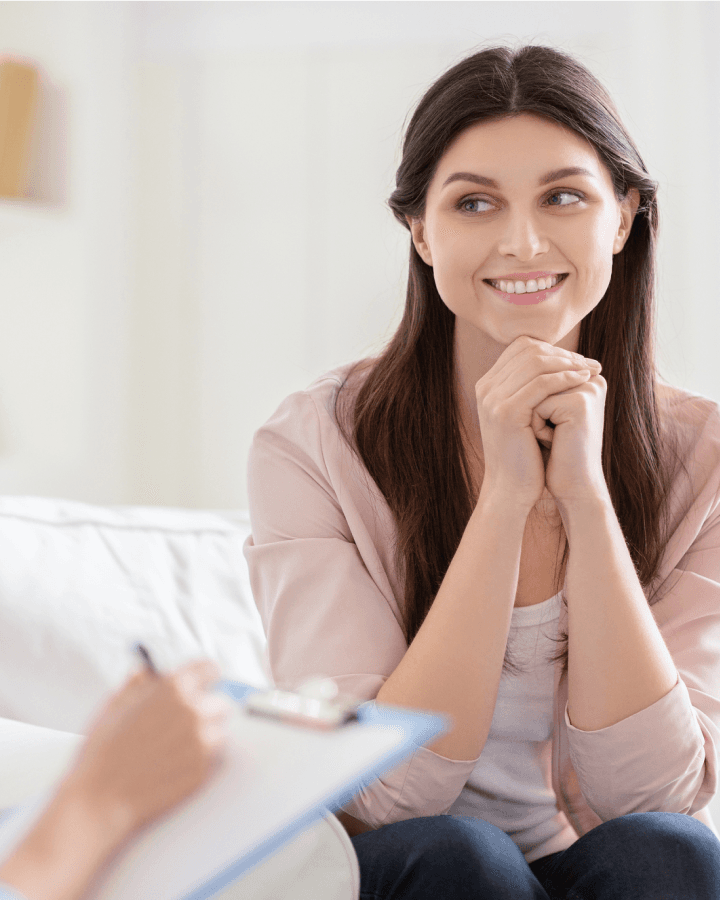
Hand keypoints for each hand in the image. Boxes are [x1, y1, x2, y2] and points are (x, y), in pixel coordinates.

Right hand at [62, 659, 235, 835]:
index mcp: (174, 688)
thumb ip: (138, 684)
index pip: (209, 668)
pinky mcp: (204, 771)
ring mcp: (202, 742)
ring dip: (207, 735)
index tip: (203, 684)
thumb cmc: (101, 754)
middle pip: (221, 702)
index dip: (204, 677)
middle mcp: (194, 711)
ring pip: (220, 731)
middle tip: (184, 723)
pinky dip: (203, 759)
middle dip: (206, 709)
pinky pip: (215, 758)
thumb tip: (147, 673)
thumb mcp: (114, 705)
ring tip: (177, 747)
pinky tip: (176, 764)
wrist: (99, 800)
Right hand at [474, 335, 602, 509]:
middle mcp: (486, 388)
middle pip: (528, 350)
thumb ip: (531, 389)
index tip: (579, 360)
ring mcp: (493, 399)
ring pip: (535, 362)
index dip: (553, 349)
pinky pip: (541, 384)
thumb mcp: (525, 416)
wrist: (511, 489)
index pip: (521, 348)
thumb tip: (559, 362)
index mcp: (488, 386)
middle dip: (563, 353)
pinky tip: (583, 380)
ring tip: (590, 370)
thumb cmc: (524, 455)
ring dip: (568, 363)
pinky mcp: (507, 413)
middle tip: (589, 362)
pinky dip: (565, 378)